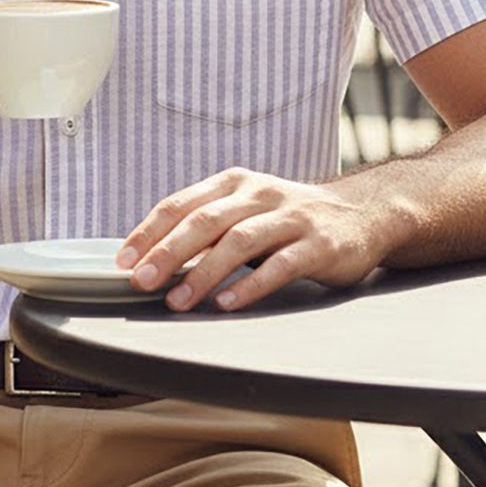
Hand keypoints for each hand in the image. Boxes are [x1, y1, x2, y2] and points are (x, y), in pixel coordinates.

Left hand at [117, 168, 395, 311]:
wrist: (362, 213)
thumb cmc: (289, 219)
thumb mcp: (245, 210)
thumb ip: (207, 227)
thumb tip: (152, 258)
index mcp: (233, 184)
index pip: (181, 204)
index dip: (149, 232)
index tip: (122, 261)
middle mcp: (259, 194)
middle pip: (205, 220)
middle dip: (168, 252)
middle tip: (140, 281)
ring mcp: (291, 218)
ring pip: (239, 241)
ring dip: (204, 272)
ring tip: (178, 300)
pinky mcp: (319, 245)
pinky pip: (281, 265)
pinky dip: (251, 284)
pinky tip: (228, 302)